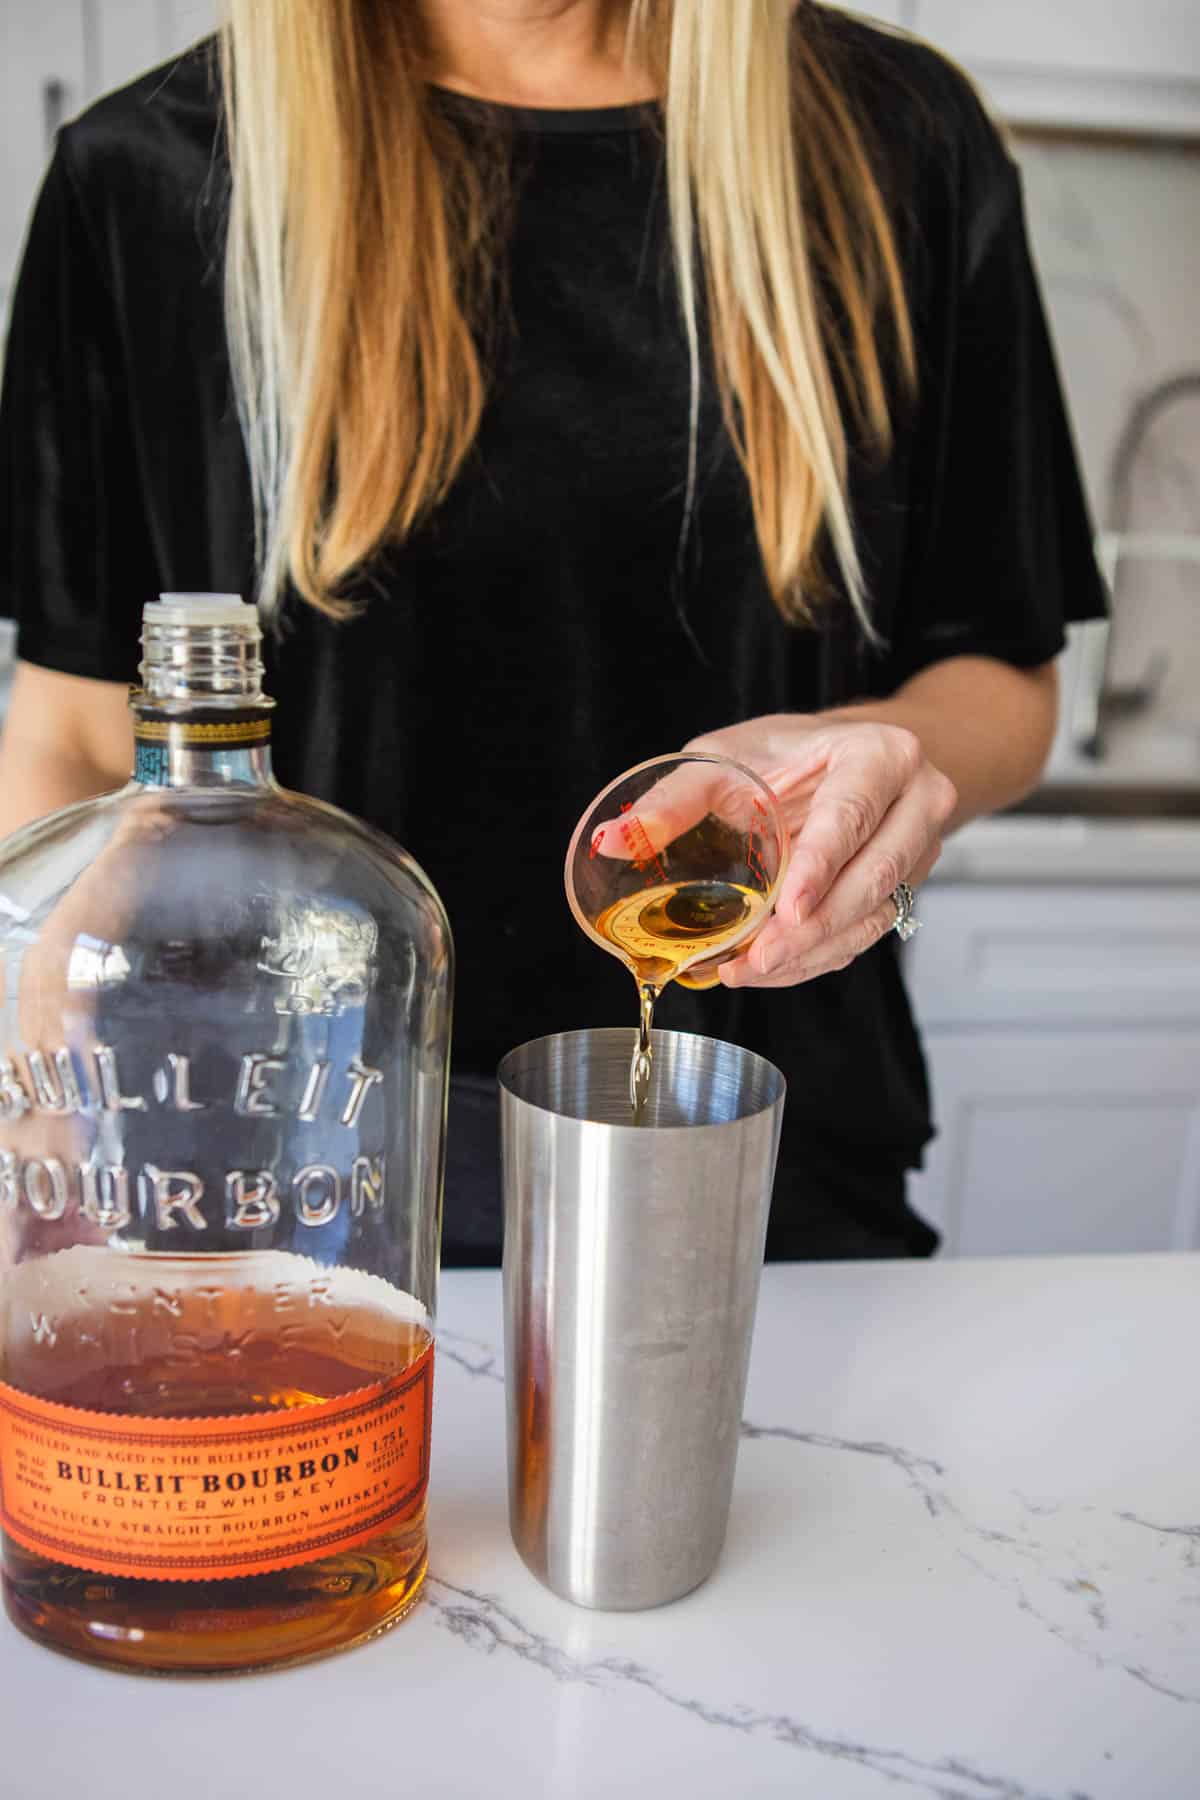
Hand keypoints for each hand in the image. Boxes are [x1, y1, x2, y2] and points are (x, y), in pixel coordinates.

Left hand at [682, 712, 956, 988]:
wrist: (843, 760)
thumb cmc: (786, 754)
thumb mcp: (727, 758)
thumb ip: (675, 798)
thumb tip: (614, 840)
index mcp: (880, 754)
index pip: (853, 814)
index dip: (821, 866)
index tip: (788, 910)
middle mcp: (916, 802)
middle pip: (874, 876)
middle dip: (813, 929)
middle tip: (757, 958)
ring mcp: (919, 849)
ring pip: (874, 916)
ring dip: (811, 953)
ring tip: (748, 970)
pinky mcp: (906, 888)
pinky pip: (865, 935)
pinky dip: (816, 958)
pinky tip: (770, 968)